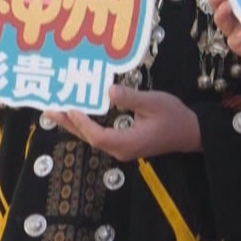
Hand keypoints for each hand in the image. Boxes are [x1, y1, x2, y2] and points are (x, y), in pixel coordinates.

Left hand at [45, 85, 201, 161]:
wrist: (191, 132)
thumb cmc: (175, 117)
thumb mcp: (154, 102)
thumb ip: (130, 98)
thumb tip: (108, 90)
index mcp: (128, 141)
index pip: (98, 136)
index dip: (83, 123)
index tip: (71, 107)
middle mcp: (121, 149)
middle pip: (89, 138)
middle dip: (69, 123)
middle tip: (49, 109)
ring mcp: (122, 148)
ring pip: (92, 138)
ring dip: (75, 124)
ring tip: (57, 111)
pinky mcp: (124, 144)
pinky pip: (100, 135)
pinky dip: (87, 125)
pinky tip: (79, 115)